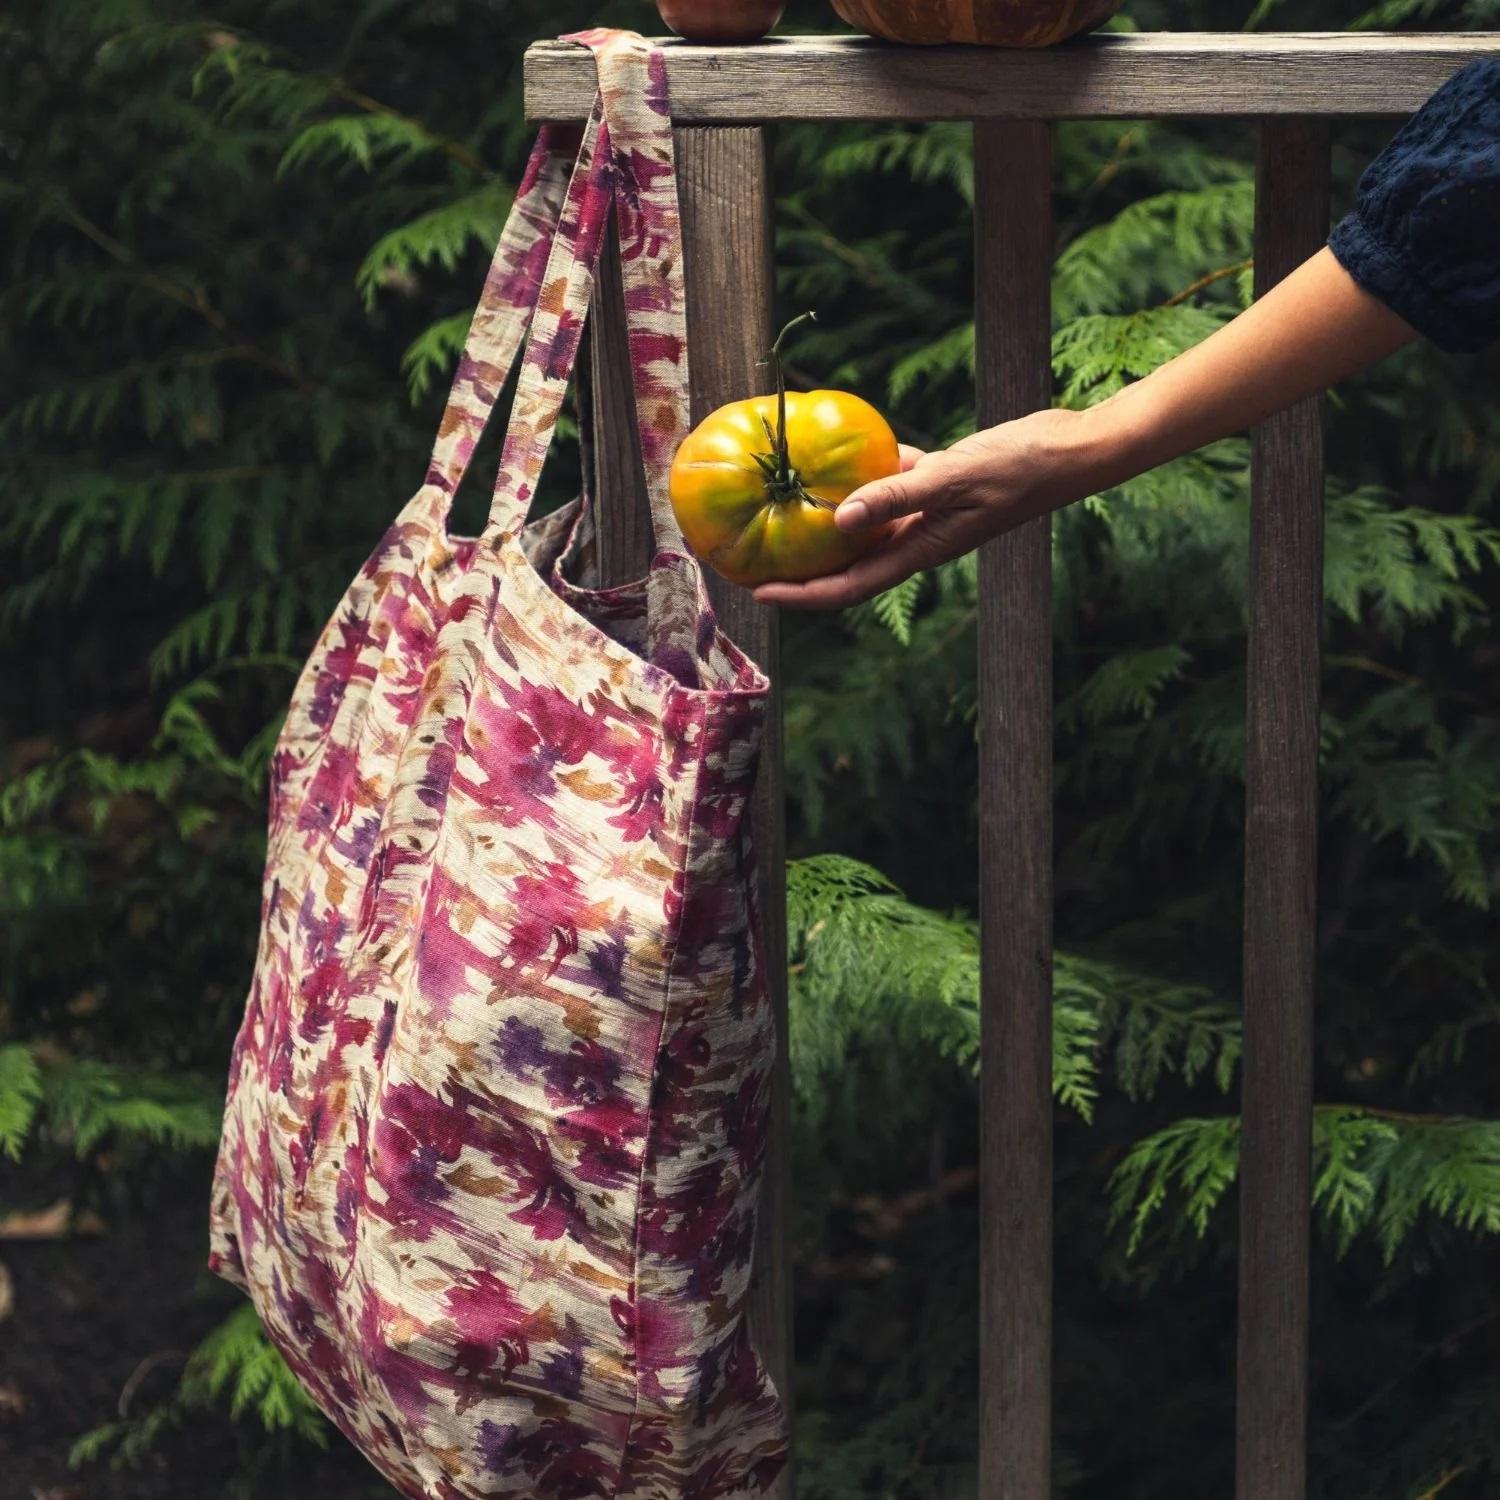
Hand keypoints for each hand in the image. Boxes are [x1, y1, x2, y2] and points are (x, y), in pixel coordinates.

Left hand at [752, 408, 1096, 609]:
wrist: (1071, 449)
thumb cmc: (1020, 468)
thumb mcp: (954, 478)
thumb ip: (897, 496)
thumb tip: (839, 518)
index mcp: (919, 550)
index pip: (849, 586)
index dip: (802, 594)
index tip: (757, 591)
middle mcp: (917, 538)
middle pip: (847, 563)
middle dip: (801, 565)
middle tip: (752, 554)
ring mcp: (928, 512)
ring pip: (864, 523)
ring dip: (825, 518)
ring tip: (780, 505)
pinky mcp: (938, 483)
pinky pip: (889, 483)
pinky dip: (863, 472)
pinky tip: (836, 448)